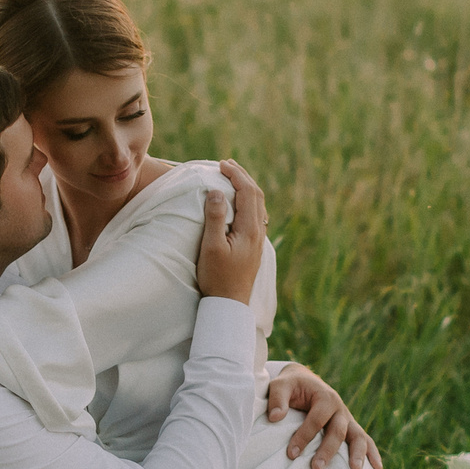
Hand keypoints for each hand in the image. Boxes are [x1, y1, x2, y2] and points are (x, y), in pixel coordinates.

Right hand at [195, 159, 265, 303]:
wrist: (230, 303)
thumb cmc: (217, 277)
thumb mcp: (211, 247)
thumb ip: (214, 218)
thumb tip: (216, 192)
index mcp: (249, 229)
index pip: (247, 193)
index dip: (236, 175)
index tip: (222, 165)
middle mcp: (258, 232)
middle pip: (256, 195)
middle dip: (242, 177)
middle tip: (227, 165)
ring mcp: (258, 239)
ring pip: (258, 205)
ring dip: (246, 187)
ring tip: (233, 178)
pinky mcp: (254, 246)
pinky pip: (256, 214)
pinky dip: (248, 200)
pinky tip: (239, 203)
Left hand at [268, 364, 378, 468]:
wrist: (304, 382)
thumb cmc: (291, 386)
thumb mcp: (280, 386)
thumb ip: (277, 399)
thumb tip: (275, 418)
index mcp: (325, 396)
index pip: (317, 419)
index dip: (304, 436)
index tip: (291, 454)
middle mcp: (339, 408)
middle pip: (338, 430)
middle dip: (327, 450)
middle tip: (316, 468)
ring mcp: (347, 418)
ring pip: (357, 435)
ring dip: (358, 453)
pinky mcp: (349, 427)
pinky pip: (365, 440)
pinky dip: (372, 453)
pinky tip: (377, 468)